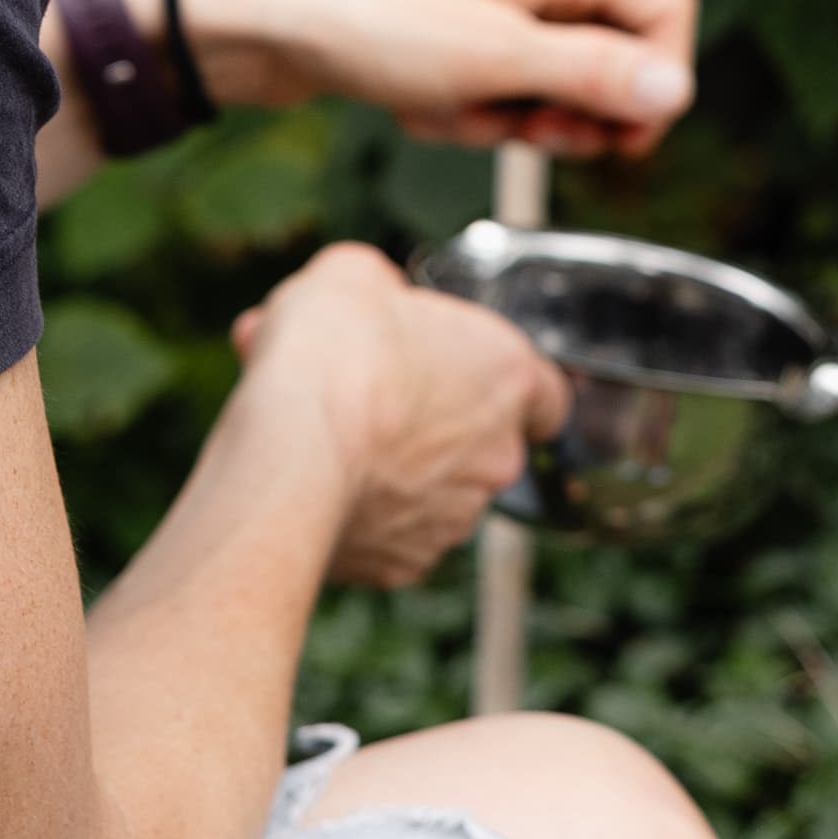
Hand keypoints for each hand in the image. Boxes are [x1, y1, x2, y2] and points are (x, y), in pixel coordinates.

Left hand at [177, 0, 696, 159]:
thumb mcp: (495, 60)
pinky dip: (467, 111)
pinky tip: (418, 105)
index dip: (658, 77)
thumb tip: (679, 92)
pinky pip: (498, 89)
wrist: (264, 18)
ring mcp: (495, 0)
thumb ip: (593, 75)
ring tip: (449, 108)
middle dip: (571, 109)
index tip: (619, 137)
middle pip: (612, 53)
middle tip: (520, 127)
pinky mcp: (457, 32)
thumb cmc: (374, 22)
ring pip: (553, 83)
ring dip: (510, 117)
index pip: (665, 7)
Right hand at [230, 242, 569, 585]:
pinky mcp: (405, 562)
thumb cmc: (332, 353)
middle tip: (361, 395)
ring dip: (391, 468)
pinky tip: (315, 485)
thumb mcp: (351, 276)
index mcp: (508, 373)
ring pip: (432, 490)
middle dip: (425, 421)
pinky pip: (390, 534)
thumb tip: (365, 293)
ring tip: (322, 437)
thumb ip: (378, 288)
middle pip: (477, 441)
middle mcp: (497, 453)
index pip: (547, 394)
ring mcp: (455, 515)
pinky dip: (360, 513)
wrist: (290, 448)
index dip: (508, 387)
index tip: (472, 382)